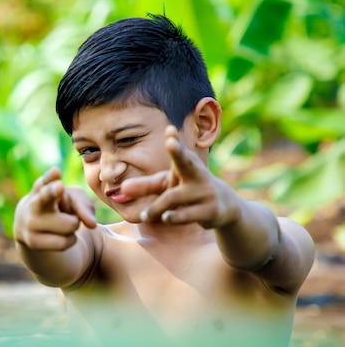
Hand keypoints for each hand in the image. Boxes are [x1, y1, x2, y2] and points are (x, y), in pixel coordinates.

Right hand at [14, 167, 96, 250]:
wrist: (31, 226)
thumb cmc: (58, 207)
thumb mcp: (72, 199)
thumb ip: (83, 205)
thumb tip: (91, 225)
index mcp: (42, 187)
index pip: (46, 180)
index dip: (51, 177)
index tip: (56, 171)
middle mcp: (33, 203)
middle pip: (47, 197)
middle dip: (58, 197)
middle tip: (60, 191)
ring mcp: (30, 223)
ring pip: (70, 225)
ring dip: (74, 225)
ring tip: (62, 222)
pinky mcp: (32, 242)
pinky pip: (65, 242)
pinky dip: (70, 240)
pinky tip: (61, 235)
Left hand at [121, 126, 238, 227]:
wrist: (225, 207)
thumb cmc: (190, 190)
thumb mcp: (168, 186)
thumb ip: (145, 186)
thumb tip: (122, 189)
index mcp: (187, 164)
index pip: (179, 151)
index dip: (174, 141)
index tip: (169, 129)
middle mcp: (197, 175)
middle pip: (186, 163)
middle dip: (178, 152)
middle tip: (170, 142)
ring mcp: (205, 192)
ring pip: (175, 198)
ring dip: (157, 207)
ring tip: (144, 215)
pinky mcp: (211, 210)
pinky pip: (188, 214)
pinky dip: (174, 217)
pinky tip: (166, 218)